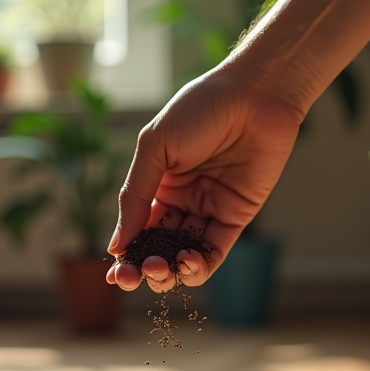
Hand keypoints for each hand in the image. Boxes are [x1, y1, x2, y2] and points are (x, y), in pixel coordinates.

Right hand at [105, 66, 302, 291]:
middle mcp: (182, 201)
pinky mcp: (236, 217)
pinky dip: (200, 265)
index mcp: (157, 184)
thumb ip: (135, 197)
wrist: (254, 95)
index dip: (125, 256)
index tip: (115, 275)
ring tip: (161, 268)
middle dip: (145, 268)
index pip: (136, 229)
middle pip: (158, 247)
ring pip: (184, 255)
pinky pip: (215, 251)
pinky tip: (187, 262)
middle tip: (136, 275)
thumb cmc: (200, 109)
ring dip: (169, 270)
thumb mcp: (155, 148)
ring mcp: (208, 210)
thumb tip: (116, 245)